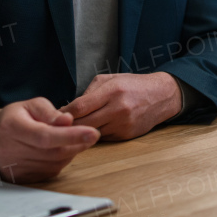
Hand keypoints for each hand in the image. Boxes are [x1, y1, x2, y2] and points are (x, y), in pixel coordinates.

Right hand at [0, 98, 99, 183]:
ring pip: (53, 164)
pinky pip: (48, 173)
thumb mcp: (31, 105)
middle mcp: (10, 151)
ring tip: (73, 140)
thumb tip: (68, 121)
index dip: (71, 136)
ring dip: (70, 152)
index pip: (45, 136)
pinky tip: (60, 150)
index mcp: (12, 128)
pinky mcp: (19, 178)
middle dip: (77, 144)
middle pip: (52, 153)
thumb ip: (50, 112)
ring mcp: (13, 168)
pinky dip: (60, 162)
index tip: (94, 133)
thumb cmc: (15, 117)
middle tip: (91, 135)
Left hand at [60, 72, 181, 139]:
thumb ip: (89, 92)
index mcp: (112, 91)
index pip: (80, 107)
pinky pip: (103, 138)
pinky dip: (96, 134)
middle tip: (59, 125)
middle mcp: (118, 109)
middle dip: (69, 125)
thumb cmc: (132, 85)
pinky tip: (93, 128)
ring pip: (91, 133)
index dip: (64, 113)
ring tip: (73, 128)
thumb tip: (69, 107)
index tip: (55, 115)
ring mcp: (123, 124)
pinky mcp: (126, 135)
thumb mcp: (110, 79)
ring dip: (81, 132)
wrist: (161, 96)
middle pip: (83, 124)